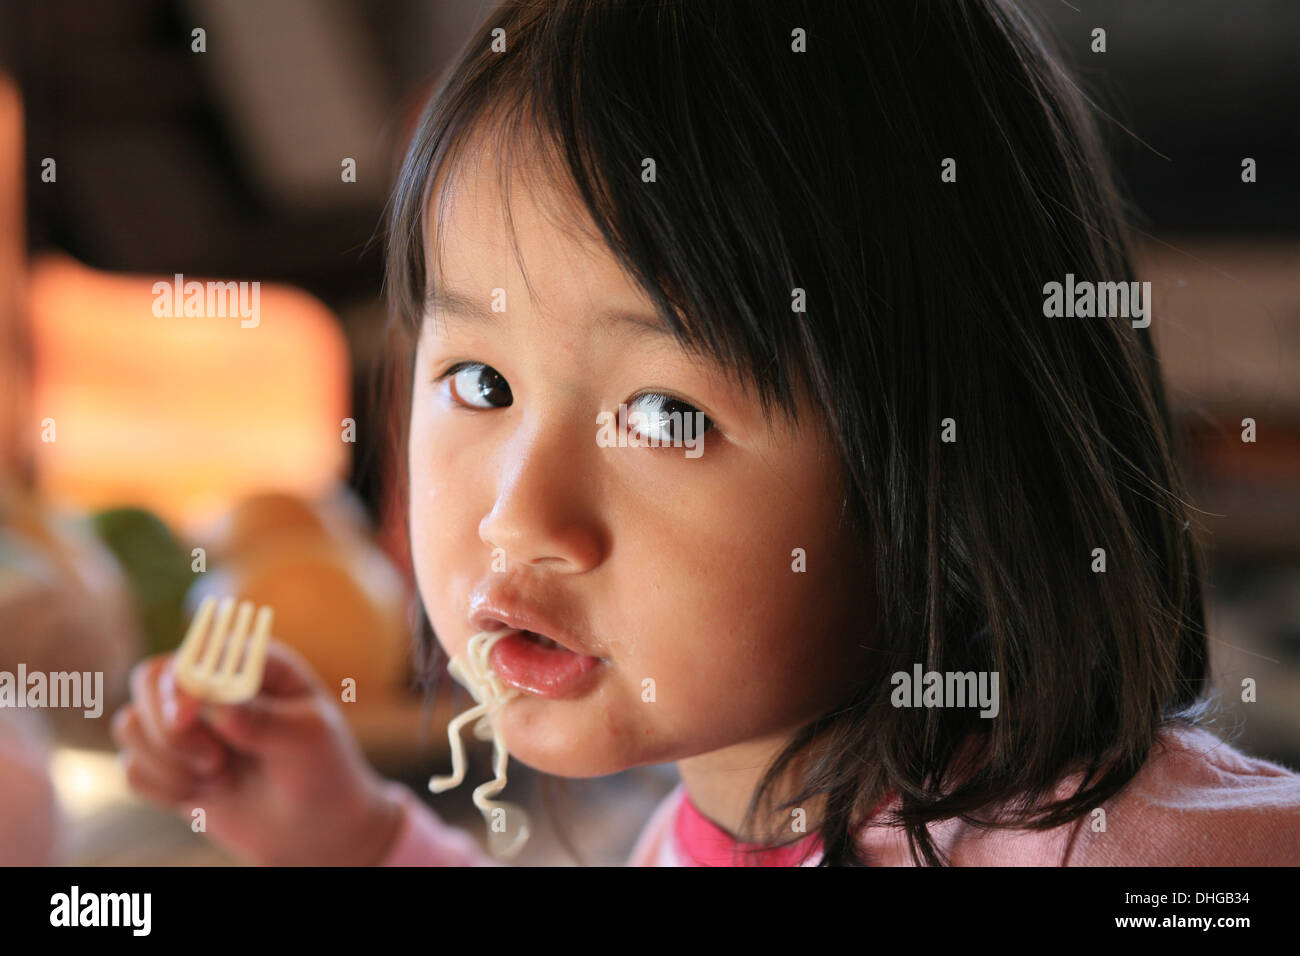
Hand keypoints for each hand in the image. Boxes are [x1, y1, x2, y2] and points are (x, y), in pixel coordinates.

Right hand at [111, 641, 402, 864]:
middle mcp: (211, 681)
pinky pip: (130, 768)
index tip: (188, 718)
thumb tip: (221, 708)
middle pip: (149, 678)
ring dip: (170, 763)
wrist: (312, 822)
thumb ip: (265, 720)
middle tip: (214, 762)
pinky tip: (205, 795)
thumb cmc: (320, 767)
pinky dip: (163, 788)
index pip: (199, 649)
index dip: (184, 681)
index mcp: (251, 660)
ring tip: (221, 778)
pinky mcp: (166, 760)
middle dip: (170, 729)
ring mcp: (185, 720)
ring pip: (130, 724)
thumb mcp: (307, 739)